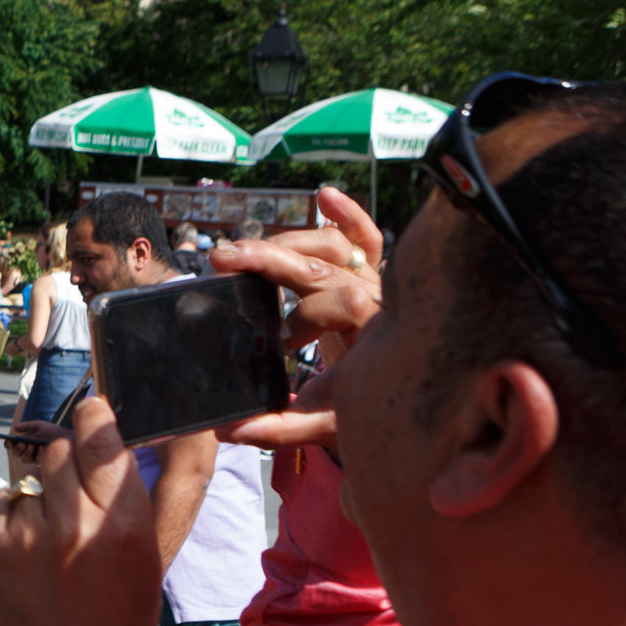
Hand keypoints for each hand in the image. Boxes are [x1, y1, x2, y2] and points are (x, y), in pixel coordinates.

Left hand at [0, 396, 160, 625]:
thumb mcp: (145, 564)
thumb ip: (130, 498)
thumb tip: (111, 436)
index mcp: (125, 527)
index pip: (103, 438)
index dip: (96, 417)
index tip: (93, 410)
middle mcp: (76, 523)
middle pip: (63, 446)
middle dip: (69, 453)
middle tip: (74, 482)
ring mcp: (28, 532)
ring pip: (31, 470)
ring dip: (43, 485)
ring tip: (54, 528)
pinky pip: (4, 498)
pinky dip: (15, 510)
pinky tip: (30, 545)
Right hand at [209, 185, 382, 450]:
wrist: (401, 399)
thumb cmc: (364, 409)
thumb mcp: (328, 425)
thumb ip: (281, 428)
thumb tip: (228, 429)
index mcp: (375, 332)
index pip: (336, 305)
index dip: (299, 320)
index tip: (273, 345)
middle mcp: (379, 300)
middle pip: (326, 264)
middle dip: (271, 259)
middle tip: (224, 260)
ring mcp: (376, 284)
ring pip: (336, 244)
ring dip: (289, 241)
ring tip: (244, 253)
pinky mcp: (372, 277)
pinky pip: (367, 238)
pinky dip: (347, 215)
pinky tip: (324, 197)